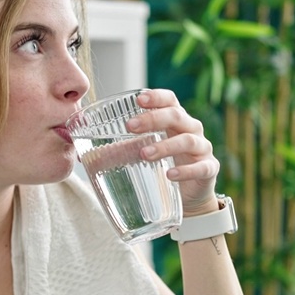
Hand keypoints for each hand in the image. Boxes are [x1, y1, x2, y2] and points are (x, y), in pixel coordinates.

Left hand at [128, 89, 219, 214]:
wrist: (189, 197)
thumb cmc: (164, 168)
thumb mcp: (144, 154)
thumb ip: (121, 151)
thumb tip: (85, 156)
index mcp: (175, 121)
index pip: (170, 100)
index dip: (156, 97)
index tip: (138, 99)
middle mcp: (191, 130)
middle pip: (176, 116)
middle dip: (153, 119)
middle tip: (130, 127)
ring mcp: (203, 149)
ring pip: (188, 140)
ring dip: (165, 146)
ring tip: (144, 154)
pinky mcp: (209, 169)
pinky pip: (201, 167)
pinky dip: (185, 170)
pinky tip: (170, 175)